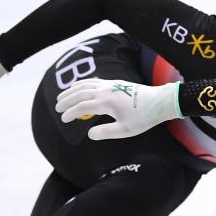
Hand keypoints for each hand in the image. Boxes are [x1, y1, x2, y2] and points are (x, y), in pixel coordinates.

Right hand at [55, 79, 180, 139]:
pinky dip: (82, 84)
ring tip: (61, 96)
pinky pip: (93, 81)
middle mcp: (105, 91)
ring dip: (71, 90)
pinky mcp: (115, 83)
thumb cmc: (143, 117)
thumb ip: (106, 132)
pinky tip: (79, 87)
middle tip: (56, 107)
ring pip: (85, 85)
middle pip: (80, 93)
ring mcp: (110, 85)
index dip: (70, 113)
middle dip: (66, 100)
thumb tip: (89, 134)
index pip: (82, 107)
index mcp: (106, 103)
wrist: (159, 102)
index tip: (63, 119)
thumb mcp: (125, 130)